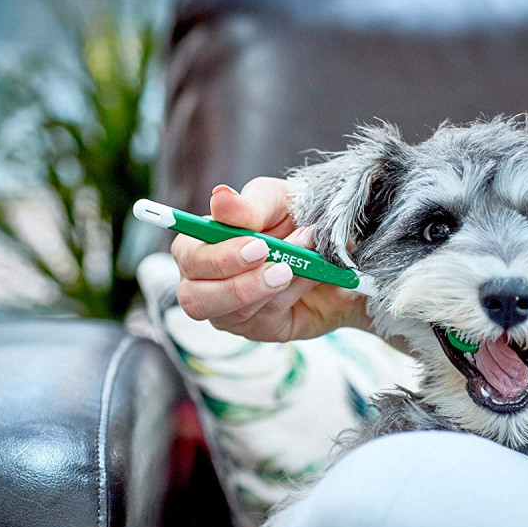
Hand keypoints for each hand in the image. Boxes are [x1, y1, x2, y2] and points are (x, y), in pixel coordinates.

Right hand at [171, 177, 370, 341]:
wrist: (339, 247)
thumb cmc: (294, 216)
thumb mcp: (278, 201)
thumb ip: (249, 206)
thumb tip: (220, 198)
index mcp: (200, 244)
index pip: (188, 258)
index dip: (218, 256)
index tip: (259, 245)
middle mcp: (205, 282)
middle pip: (196, 299)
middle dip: (240, 285)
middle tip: (282, 267)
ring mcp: (228, 310)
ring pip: (234, 313)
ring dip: (273, 288)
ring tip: (303, 265)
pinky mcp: (257, 328)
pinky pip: (265, 319)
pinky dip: (291, 295)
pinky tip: (309, 277)